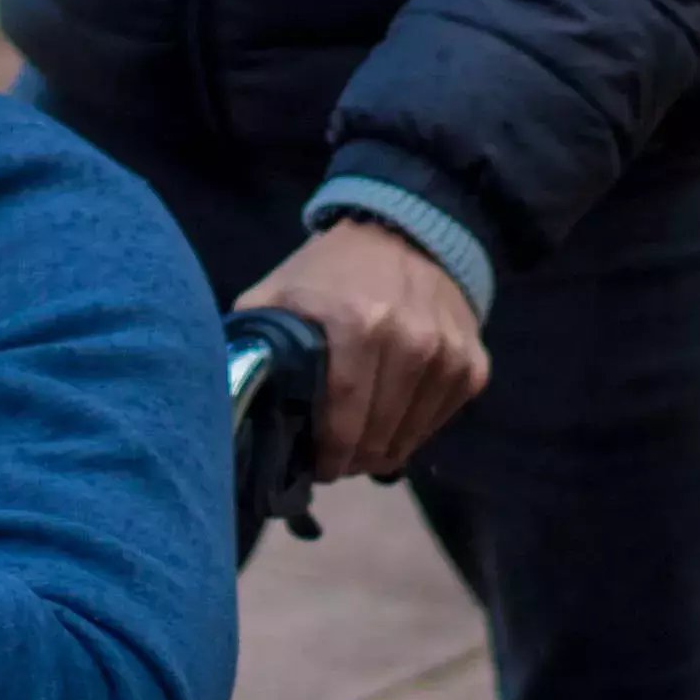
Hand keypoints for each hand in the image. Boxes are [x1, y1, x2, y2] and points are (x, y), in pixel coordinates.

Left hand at [242, 219, 488, 484]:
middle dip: (351, 458)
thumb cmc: (331, 272)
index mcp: (357, 324)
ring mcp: (447, 354)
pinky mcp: (473, 364)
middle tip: (334, 457)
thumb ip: (251, 346)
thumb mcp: (277, 294)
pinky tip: (391, 419)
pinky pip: (439, 421)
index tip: (315, 468)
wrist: (406, 231)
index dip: (327, 455)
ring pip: (410, 437)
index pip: (343, 419)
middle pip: (377, 436)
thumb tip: (227, 401)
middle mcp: (410, 340)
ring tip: (359, 443)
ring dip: (382, 449)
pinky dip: (413, 430)